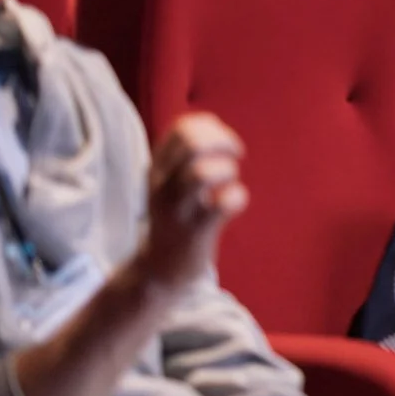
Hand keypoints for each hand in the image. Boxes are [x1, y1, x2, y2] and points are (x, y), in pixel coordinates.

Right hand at [137, 113, 247, 293]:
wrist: (159, 269)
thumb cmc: (176, 217)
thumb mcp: (170, 182)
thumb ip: (187, 154)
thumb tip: (214, 126)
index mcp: (157, 168)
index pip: (183, 129)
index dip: (213, 129)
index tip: (225, 145)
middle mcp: (162, 185)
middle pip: (193, 144)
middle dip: (223, 143)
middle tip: (235, 157)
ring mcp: (177, 209)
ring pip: (204, 172)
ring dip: (227, 171)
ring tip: (228, 183)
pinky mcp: (194, 232)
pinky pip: (223, 204)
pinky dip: (237, 197)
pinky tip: (233, 204)